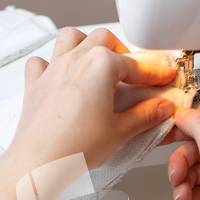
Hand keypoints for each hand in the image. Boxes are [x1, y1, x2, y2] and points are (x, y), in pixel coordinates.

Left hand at [9, 27, 175, 170]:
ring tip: (97, 60)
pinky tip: (61, 74)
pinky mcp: (36, 84)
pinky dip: (52, 62)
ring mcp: (53, 70)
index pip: (136, 66)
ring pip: (71, 38)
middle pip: (104, 39)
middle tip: (132, 72)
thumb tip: (161, 107)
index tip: (163, 77)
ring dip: (87, 43)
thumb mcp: (121, 132)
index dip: (154, 73)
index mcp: (100, 66)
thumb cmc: (76, 147)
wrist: (41, 161)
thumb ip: (145, 115)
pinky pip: (41, 61)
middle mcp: (75, 60)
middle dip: (122, 51)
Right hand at [165, 109, 199, 199]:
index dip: (184, 131)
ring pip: (192, 171)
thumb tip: (184, 114)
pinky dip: (187, 196)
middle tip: (176, 175)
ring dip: (183, 184)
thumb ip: (198, 127)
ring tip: (183, 195)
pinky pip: (196, 189)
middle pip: (195, 149)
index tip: (165, 135)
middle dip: (181, 165)